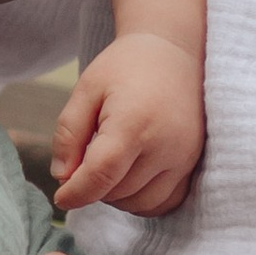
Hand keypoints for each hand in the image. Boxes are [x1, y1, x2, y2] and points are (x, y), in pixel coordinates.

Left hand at [52, 31, 204, 215]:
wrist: (174, 51)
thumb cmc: (125, 67)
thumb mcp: (86, 89)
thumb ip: (68, 134)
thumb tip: (63, 177)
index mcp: (134, 121)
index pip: (101, 175)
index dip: (76, 193)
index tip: (61, 196)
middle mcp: (166, 144)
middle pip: (118, 192)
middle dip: (94, 187)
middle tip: (85, 162)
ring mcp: (185, 156)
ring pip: (141, 204)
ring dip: (117, 197)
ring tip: (108, 168)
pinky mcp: (194, 162)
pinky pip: (166, 202)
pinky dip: (142, 200)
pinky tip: (130, 178)